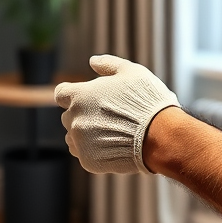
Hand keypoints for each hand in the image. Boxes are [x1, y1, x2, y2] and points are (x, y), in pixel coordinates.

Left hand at [54, 54, 180, 173]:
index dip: (71, 94)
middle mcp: (74, 119)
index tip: (85, 97)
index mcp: (80, 95)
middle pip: (68, 116)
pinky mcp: (88, 161)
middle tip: (106, 115)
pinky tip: (112, 145)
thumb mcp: (131, 72)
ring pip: (73, 136)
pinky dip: (93, 150)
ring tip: (109, 132)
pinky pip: (83, 154)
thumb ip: (108, 64)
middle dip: (83, 114)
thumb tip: (92, 61)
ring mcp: (80, 142)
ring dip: (85, 133)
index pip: (61, 93)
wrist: (160, 136)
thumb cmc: (146, 100)